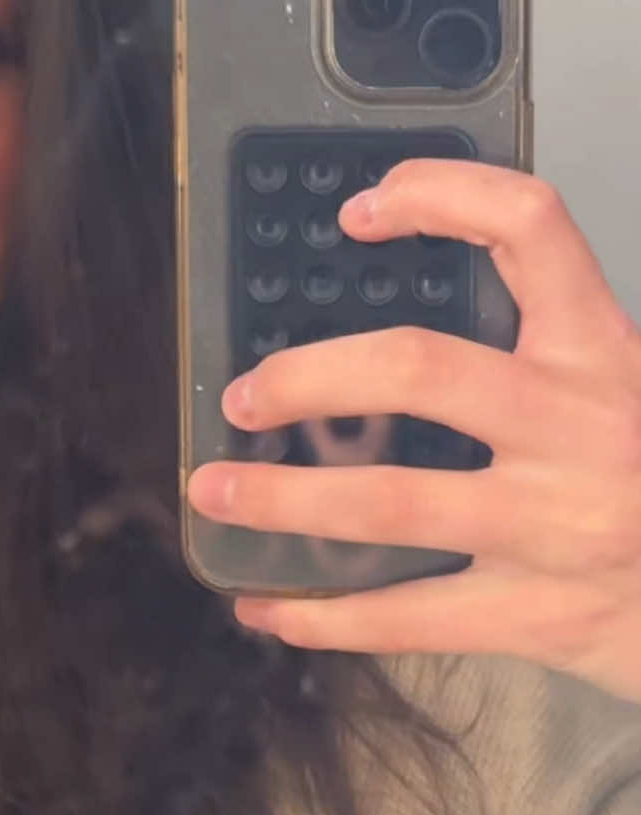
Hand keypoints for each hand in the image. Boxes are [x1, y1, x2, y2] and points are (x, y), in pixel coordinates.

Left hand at [187, 161, 640, 703]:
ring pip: (389, 501)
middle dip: (310, 378)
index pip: (528, 228)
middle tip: (248, 394)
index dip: (440, 197)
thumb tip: (384, 345)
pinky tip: (271, 605)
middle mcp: (582, 427)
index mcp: (603, 352)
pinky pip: (407, 617)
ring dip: (282, 499)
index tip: (359, 213)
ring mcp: (557, 527)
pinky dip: (324, 615)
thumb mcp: (623, 390)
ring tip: (215, 490)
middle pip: (420, 369)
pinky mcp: (538, 615)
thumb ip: (536, 357)